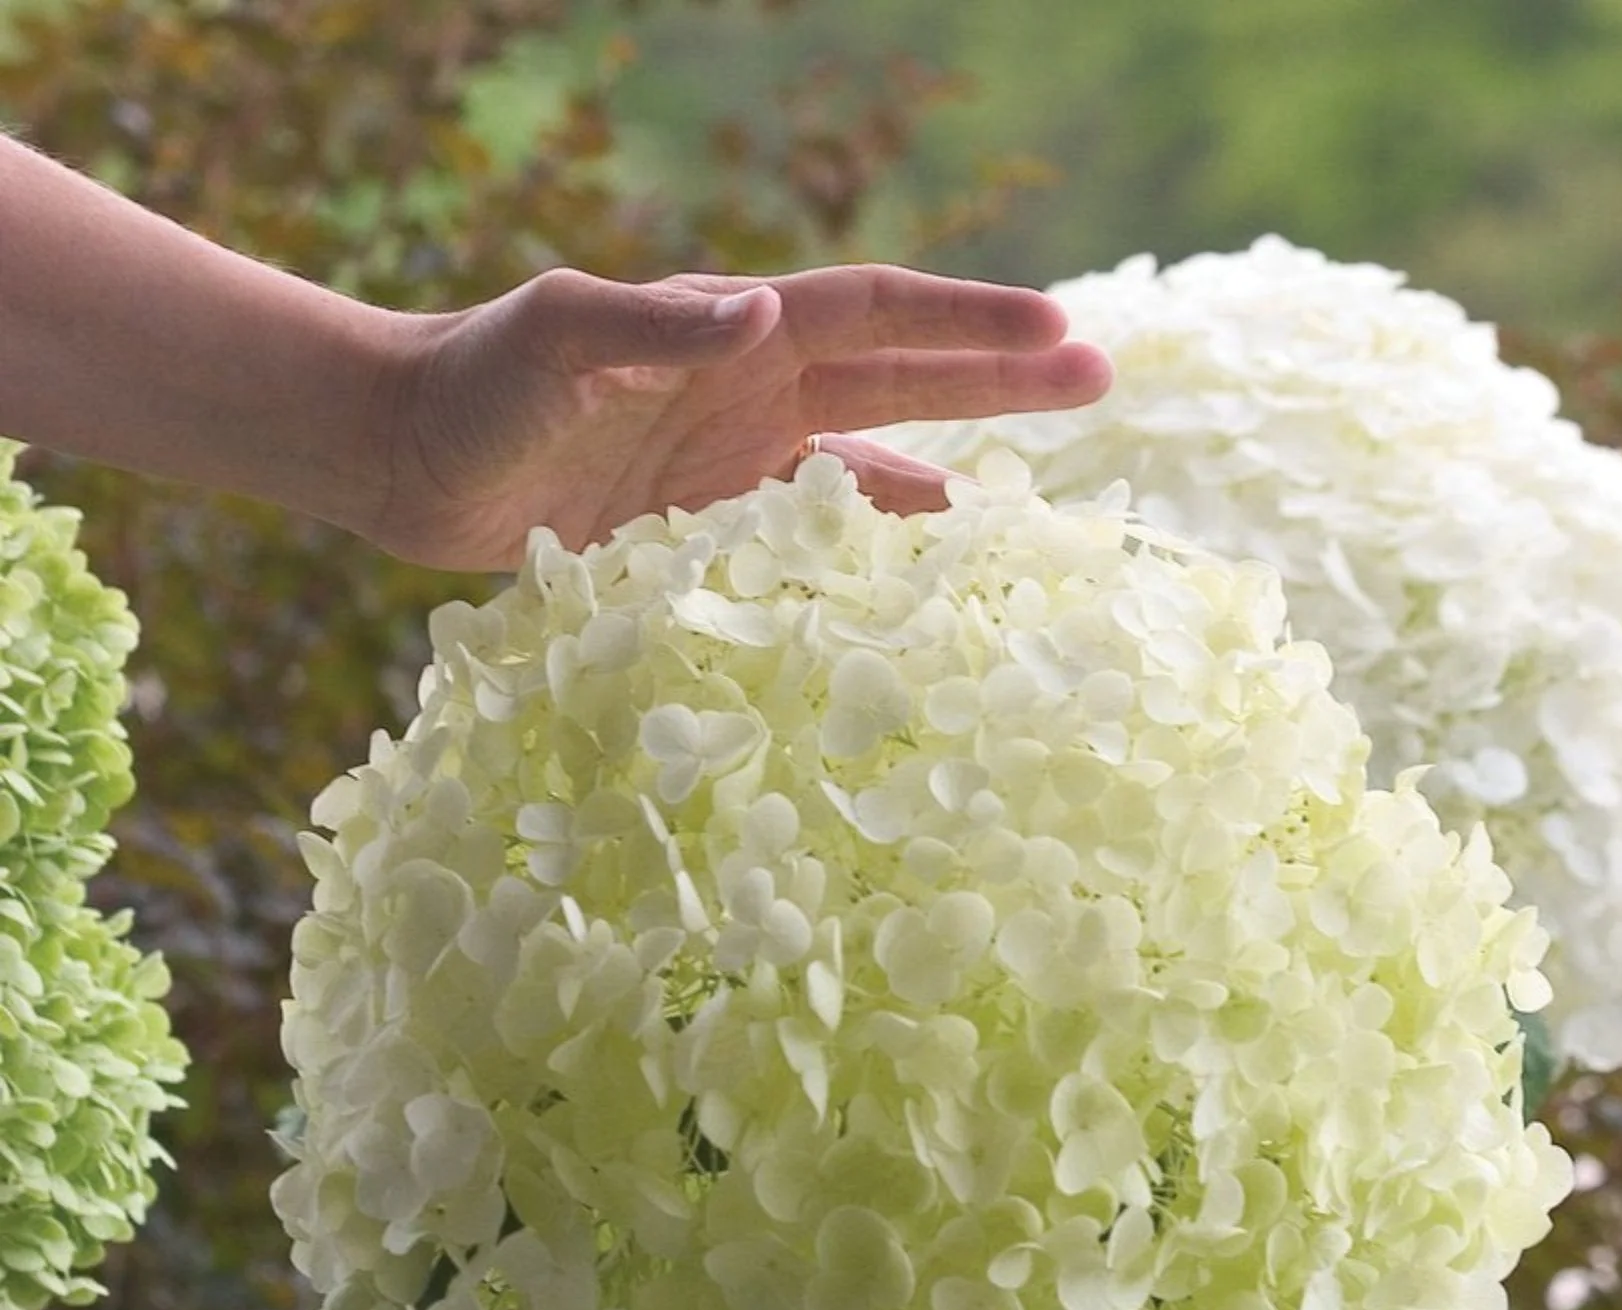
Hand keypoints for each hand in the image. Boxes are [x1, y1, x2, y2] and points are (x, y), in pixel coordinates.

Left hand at [368, 263, 1111, 570]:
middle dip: (1000, 377)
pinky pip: (810, 536)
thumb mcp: (555, 340)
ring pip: (870, 458)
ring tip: (1038, 491)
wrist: (405, 455)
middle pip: (902, 376)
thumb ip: (649, 325)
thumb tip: (762, 314)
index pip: (877, 317)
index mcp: (734, 334)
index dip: (968, 326)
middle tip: (1101, 377)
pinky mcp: (707, 524)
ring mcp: (735, 459)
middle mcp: (753, 389)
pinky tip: (916, 568)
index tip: (1059, 331)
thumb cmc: (471, 384)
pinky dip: (866, 548)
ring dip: (950, 463)